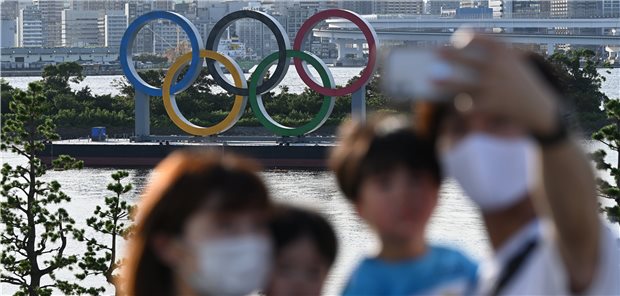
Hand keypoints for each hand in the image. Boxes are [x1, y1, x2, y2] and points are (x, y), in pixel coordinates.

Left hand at [434, 32, 560, 134]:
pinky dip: (458, 104)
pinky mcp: (490, 105)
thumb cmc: (521, 83)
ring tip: (431, 80)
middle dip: (450, 56)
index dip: (470, 37)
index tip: (458, 36)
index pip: (485, 40)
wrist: (540, 109)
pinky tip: (452, 103)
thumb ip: (499, 52)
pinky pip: (467, 104)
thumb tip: (468, 44)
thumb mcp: (516, 63)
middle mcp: (498, 69)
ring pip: (462, 84)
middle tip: (436, 53)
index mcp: (505, 55)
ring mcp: (493, 87)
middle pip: (467, 60)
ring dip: (445, 82)